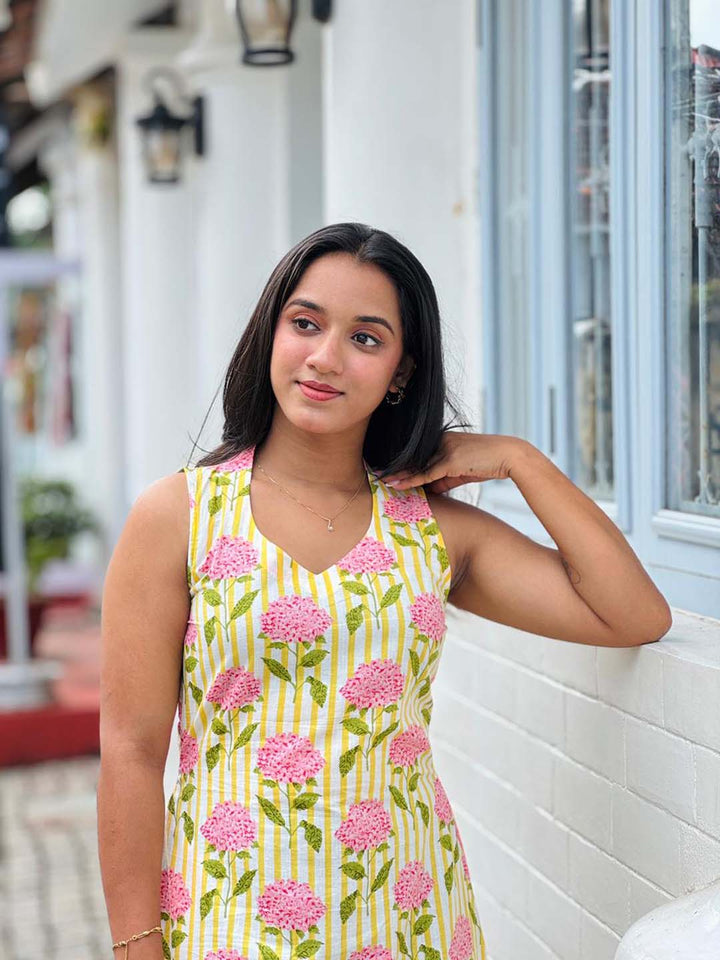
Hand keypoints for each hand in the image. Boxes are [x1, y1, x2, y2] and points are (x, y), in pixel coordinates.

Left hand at [382, 432, 527, 492]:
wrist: (509, 456)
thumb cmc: (487, 463)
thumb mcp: (462, 471)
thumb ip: (445, 478)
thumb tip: (430, 490)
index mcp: (443, 439)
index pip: (418, 452)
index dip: (402, 461)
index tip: (386, 468)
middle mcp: (441, 441)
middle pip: (413, 456)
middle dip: (395, 466)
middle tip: (375, 473)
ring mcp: (446, 449)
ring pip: (416, 465)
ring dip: (397, 474)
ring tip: (381, 480)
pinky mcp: (451, 461)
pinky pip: (427, 474)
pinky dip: (411, 480)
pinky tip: (397, 485)